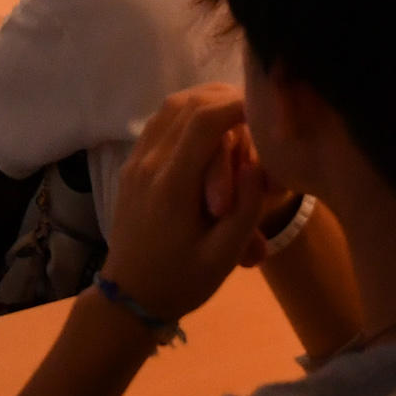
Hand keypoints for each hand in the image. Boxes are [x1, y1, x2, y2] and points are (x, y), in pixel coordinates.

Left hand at [98, 86, 269, 325]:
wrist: (130, 296)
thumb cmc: (182, 281)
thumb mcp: (223, 256)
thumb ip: (245, 207)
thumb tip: (258, 161)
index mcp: (173, 186)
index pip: (204, 122)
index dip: (237, 104)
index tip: (265, 107)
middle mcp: (149, 164)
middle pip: (186, 105)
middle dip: (224, 99)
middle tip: (254, 109)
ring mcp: (135, 162)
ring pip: (169, 108)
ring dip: (204, 102)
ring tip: (235, 112)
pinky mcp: (131, 165)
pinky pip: (158, 123)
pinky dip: (186, 114)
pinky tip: (208, 127)